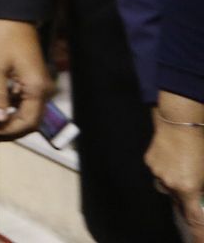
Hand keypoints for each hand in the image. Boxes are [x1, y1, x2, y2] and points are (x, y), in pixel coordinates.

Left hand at [0, 18, 50, 138]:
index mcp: (36, 89)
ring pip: (28, 110)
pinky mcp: (33, 78)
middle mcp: (43, 90)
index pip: (28, 121)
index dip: (9, 130)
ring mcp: (39, 84)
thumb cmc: (3, 40)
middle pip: (31, 119)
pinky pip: (25, 100)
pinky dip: (13, 107)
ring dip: (12, 118)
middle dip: (11, 128)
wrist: (14, 16)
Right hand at [149, 93, 203, 241]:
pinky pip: (160, 172)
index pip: (194, 219)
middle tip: (197, 190)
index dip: (197, 233)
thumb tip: (201, 197)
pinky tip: (176, 158)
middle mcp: (170, 183)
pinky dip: (168, 170)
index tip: (198, 241)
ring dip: (178, 184)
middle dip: (189, 201)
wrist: (180, 118)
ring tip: (187, 168)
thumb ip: (203, 189)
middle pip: (180, 202)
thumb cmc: (201, 143)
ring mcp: (157, 171)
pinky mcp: (149, 160)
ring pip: (168, 187)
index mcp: (188, 187)